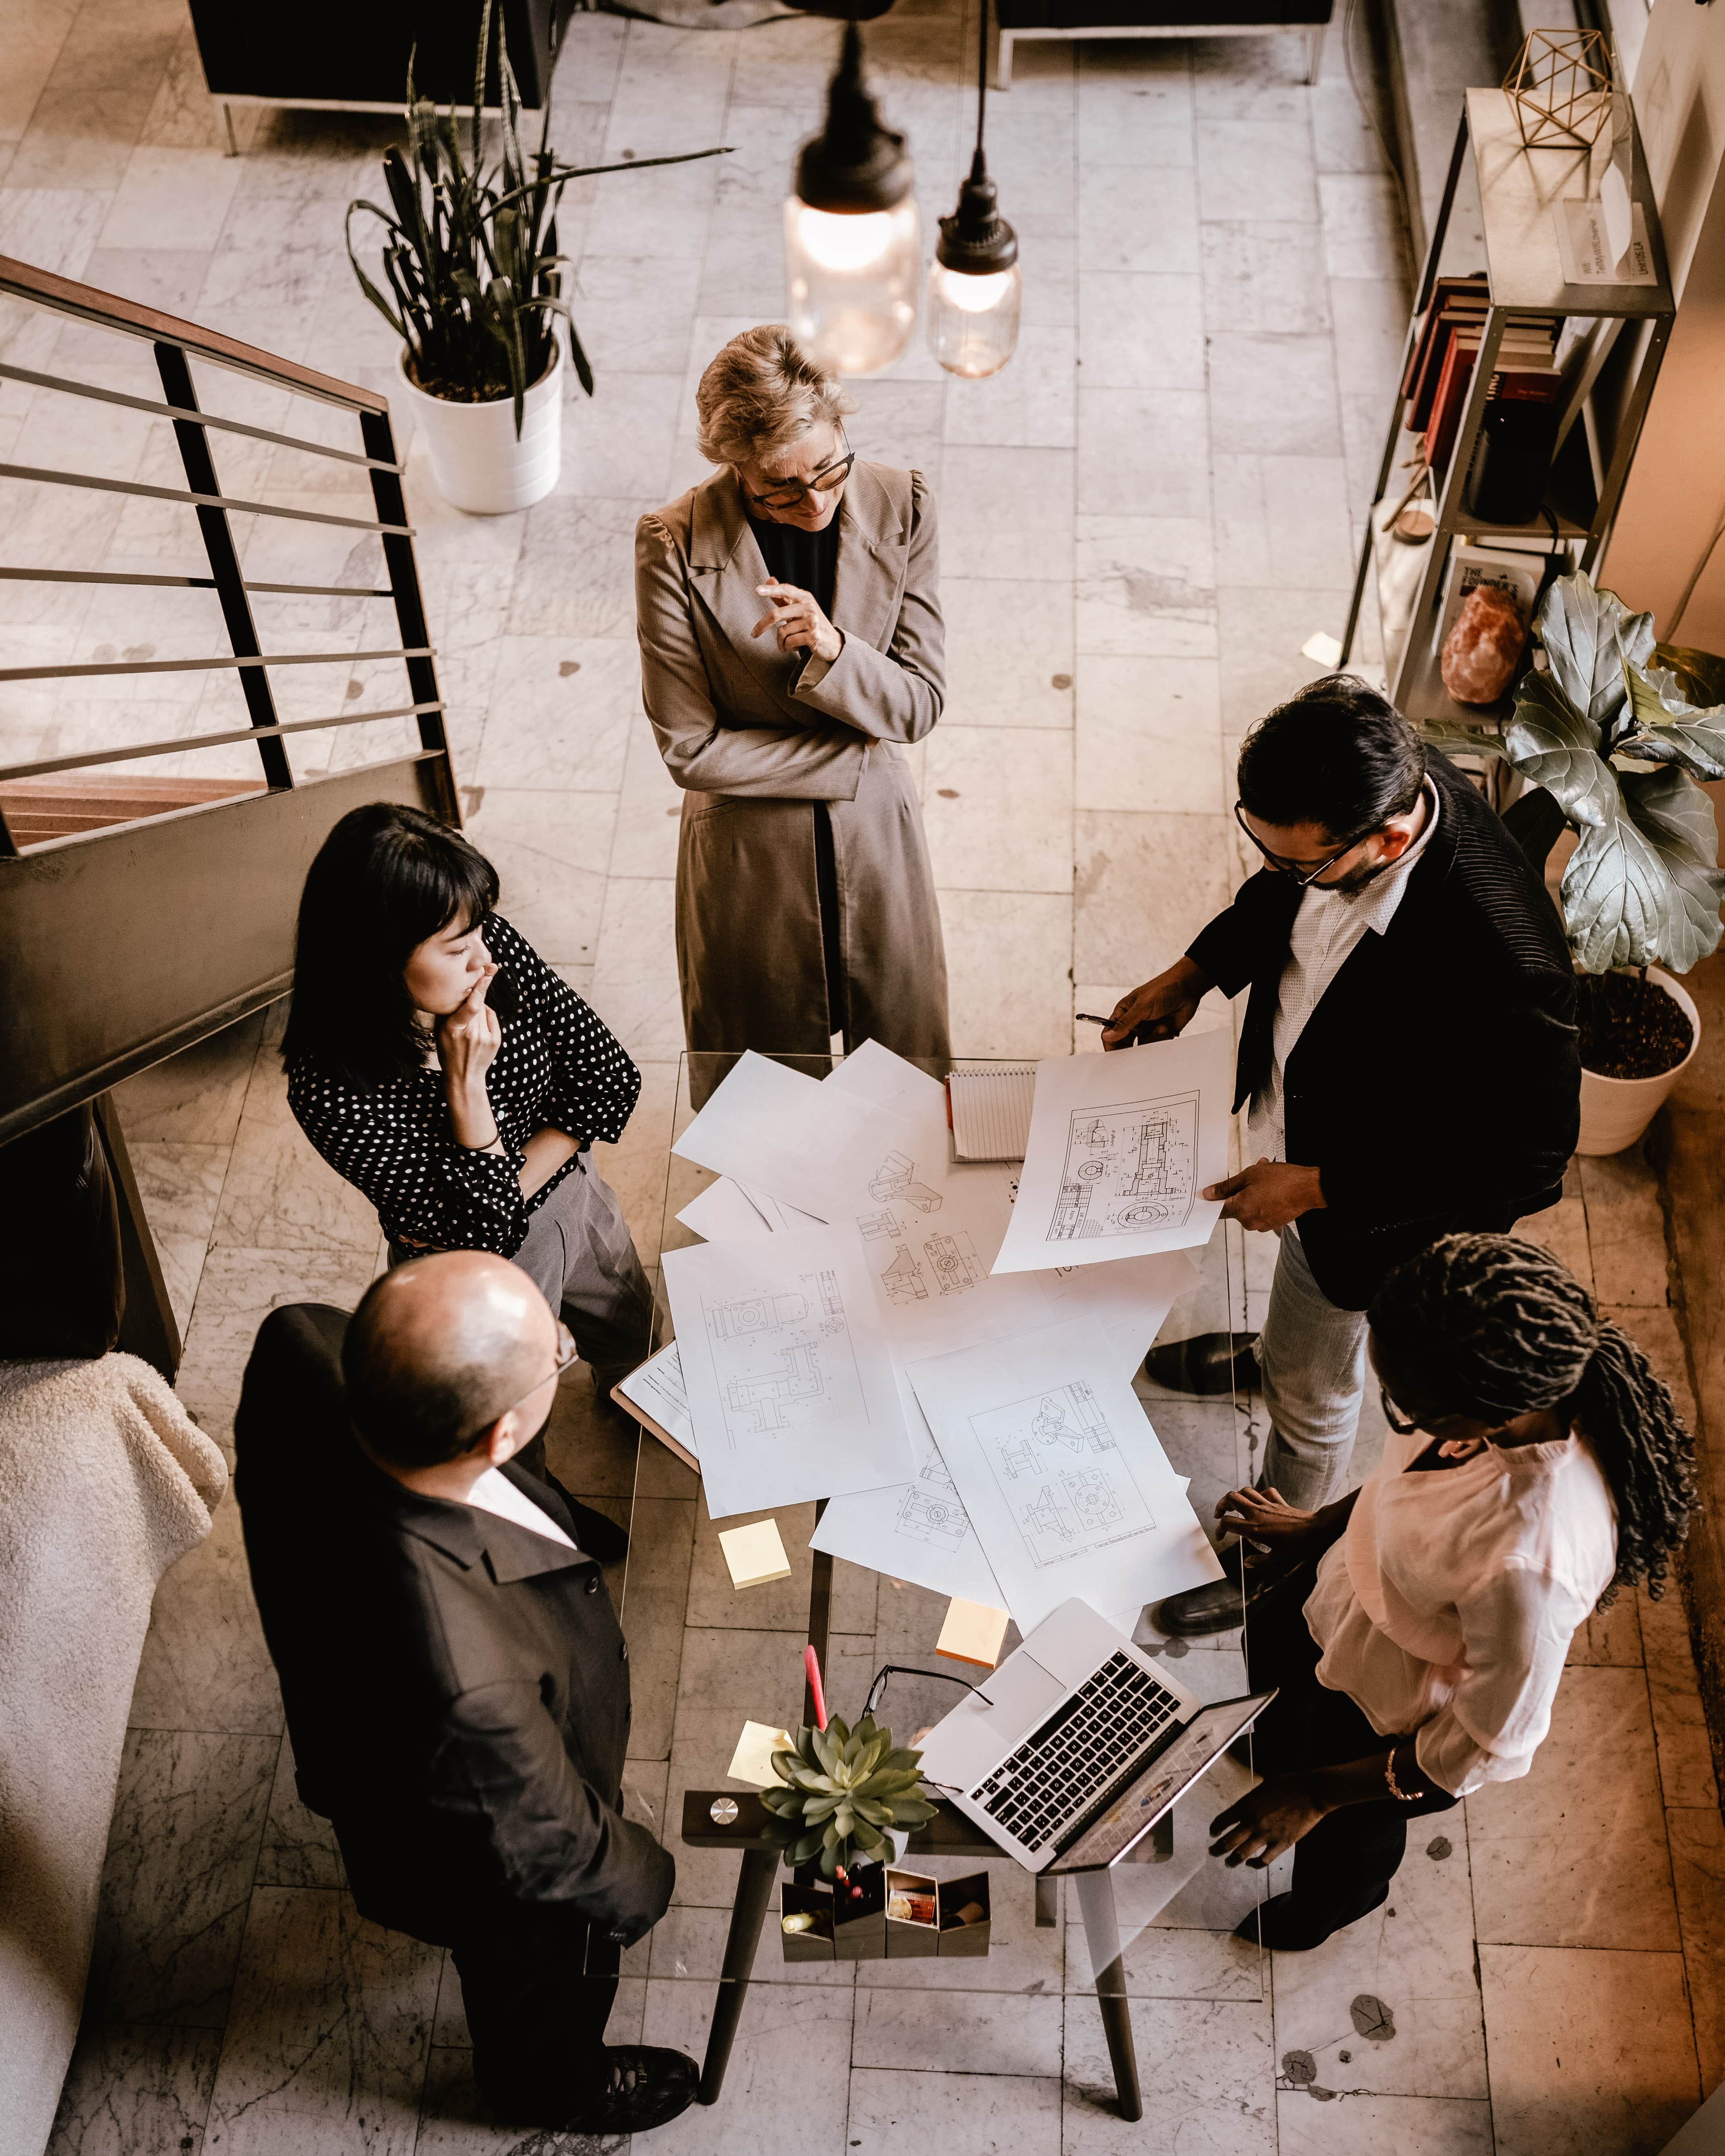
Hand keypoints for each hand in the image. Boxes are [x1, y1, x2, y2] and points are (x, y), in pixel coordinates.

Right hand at [436, 965, 501, 1094]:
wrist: (464, 1076)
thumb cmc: (448, 1051)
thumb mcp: (440, 1031)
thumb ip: (447, 1011)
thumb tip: (458, 988)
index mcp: (454, 1029)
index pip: (471, 1005)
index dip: (480, 988)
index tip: (487, 972)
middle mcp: (472, 1033)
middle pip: (478, 1003)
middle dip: (475, 994)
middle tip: (473, 987)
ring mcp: (486, 1037)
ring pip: (484, 1009)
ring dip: (478, 1009)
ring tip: (469, 1024)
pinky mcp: (496, 1040)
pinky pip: (491, 1017)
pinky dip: (485, 1017)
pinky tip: (477, 1028)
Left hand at [753, 580, 841, 663]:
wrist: (832, 643)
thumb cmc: (810, 624)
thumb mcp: (798, 609)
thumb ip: (782, 597)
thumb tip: (769, 579)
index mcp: (804, 597)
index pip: (785, 590)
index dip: (771, 590)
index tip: (757, 590)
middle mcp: (808, 607)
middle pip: (777, 614)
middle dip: (762, 625)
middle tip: (753, 634)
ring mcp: (812, 621)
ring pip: (782, 632)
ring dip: (780, 642)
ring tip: (785, 645)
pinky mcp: (813, 636)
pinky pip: (790, 642)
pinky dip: (787, 648)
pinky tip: (794, 648)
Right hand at [1101, 959, 1208, 1049]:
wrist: (1188, 988)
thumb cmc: (1163, 989)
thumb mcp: (1142, 1006)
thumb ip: (1125, 1023)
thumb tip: (1108, 1036)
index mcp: (1124, 1012)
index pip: (1110, 1033)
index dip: (1111, 1044)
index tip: (1116, 1056)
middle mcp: (1134, 1022)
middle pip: (1126, 1043)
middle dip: (1134, 1047)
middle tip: (1141, 1050)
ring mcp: (1147, 1028)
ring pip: (1143, 1046)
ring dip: (1153, 1038)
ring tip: (1162, 1027)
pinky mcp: (1160, 1033)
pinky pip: (1157, 1045)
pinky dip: (1163, 1038)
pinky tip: (1167, 1026)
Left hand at [1203, 1159, 1323, 1231]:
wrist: (1310, 1189)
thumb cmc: (1281, 1180)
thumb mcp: (1249, 1175)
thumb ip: (1227, 1187)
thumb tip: (1208, 1194)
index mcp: (1241, 1210)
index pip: (1218, 1211)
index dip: (1214, 1201)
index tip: (1212, 1193)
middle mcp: (1249, 1222)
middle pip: (1235, 1207)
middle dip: (1239, 1192)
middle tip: (1250, 1176)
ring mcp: (1262, 1225)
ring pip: (1249, 1208)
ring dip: (1252, 1195)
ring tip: (1265, 1179)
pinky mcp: (1273, 1224)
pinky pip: (1261, 1212)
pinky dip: (1263, 1201)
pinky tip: (1272, 1188)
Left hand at [1208, 1773, 1330, 1867]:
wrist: (1312, 1792)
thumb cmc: (1289, 1784)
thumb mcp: (1263, 1787)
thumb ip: (1251, 1800)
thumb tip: (1245, 1809)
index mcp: (1246, 1805)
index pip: (1222, 1820)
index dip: (1215, 1829)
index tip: (1213, 1833)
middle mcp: (1252, 1821)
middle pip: (1228, 1841)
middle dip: (1217, 1849)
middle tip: (1213, 1852)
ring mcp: (1266, 1834)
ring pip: (1242, 1854)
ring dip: (1232, 1860)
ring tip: (1228, 1863)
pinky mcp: (1281, 1844)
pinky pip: (1264, 1860)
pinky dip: (1255, 1864)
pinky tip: (1251, 1864)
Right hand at [1213, 1484, 1319, 1557]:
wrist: (1318, 1530)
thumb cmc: (1299, 1547)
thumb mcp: (1278, 1562)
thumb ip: (1260, 1563)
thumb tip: (1248, 1564)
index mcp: (1254, 1528)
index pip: (1228, 1523)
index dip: (1219, 1529)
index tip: (1220, 1537)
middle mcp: (1257, 1513)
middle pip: (1231, 1498)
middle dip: (1221, 1505)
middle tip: (1220, 1515)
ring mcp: (1268, 1505)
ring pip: (1245, 1491)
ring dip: (1236, 1497)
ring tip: (1233, 1506)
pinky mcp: (1278, 1502)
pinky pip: (1264, 1492)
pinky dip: (1258, 1495)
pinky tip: (1258, 1503)